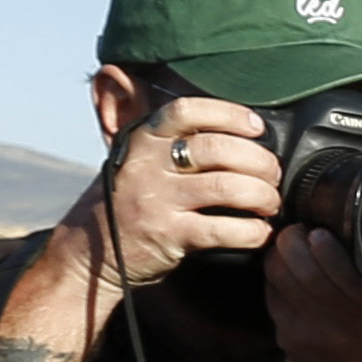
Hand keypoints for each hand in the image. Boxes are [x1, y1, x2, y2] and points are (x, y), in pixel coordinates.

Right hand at [92, 97, 279, 275]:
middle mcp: (148, 164)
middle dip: (259, 162)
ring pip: (227, 187)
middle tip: (272, 174)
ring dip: (262, 195)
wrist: (88, 251)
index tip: (257, 127)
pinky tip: (260, 232)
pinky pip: (224, 229)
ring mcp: (157, 200)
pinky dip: (253, 231)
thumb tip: (237, 131)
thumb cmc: (128, 201)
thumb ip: (174, 142)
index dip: (229, 114)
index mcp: (144, 138)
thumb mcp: (140, 160)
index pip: (187, 111)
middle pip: (218, 149)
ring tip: (270, 202)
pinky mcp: (169, 235)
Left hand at [263, 228, 361, 361]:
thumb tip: (350, 228)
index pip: (338, 270)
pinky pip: (272, 297)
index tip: (319, 231)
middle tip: (296, 231)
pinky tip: (286, 274)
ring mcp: (309, 332)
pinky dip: (275, 279)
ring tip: (288, 247)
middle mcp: (339, 322)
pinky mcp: (288, 339)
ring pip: (278, 279)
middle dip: (291, 242)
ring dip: (278, 256)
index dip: (321, 246)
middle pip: (299, 270)